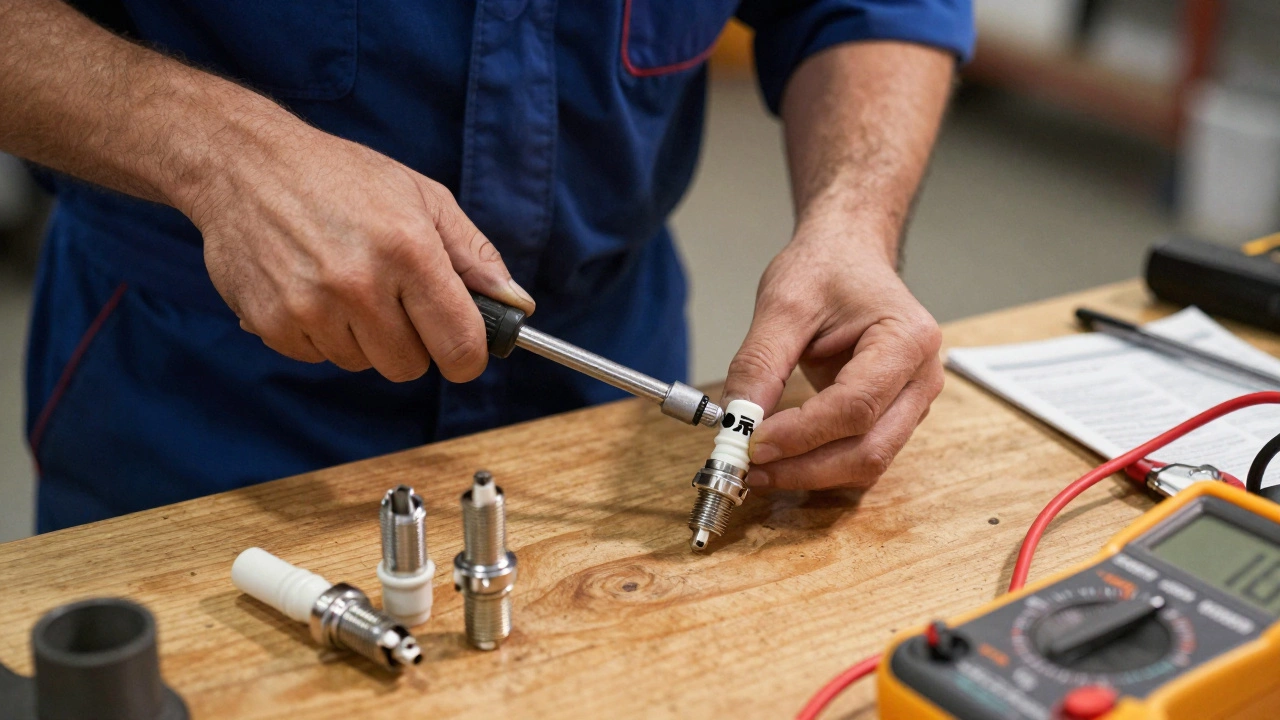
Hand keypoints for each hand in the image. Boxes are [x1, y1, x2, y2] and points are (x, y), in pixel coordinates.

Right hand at [183, 117, 533, 382]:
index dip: (468, 355)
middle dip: (412, 342)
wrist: (243, 163)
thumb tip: (517, 305)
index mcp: (409, 250)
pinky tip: (312, 290)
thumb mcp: (422, 197)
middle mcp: (360, 284)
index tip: (462, 346)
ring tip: (346, 284)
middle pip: (411, 366)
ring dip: (363, 337)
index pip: (460, 345)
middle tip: (394, 300)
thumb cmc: (341, 177)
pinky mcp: (272, 323)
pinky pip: (319, 358)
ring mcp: (311, 307)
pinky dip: (322, 335)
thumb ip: (474, 254)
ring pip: (364, 364)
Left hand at [721, 219, 942, 490]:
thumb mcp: (783, 305)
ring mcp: (913, 402)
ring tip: (758, 468)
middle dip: (806, 468)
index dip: (802, 433)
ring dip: (811, 474)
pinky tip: (781, 460)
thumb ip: (760, 364)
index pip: (856, 405)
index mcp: (907, 340)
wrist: (849, 254)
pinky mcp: (894, 416)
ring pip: (868, 461)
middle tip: (750, 469)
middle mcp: (922, 378)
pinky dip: (820, 465)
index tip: (753, 443)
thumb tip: (738, 421)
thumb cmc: (827, 268)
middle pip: (870, 448)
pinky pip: (860, 453)